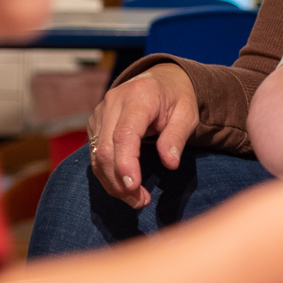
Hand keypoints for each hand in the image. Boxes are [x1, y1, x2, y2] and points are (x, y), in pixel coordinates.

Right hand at [88, 63, 197, 206]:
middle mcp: (114, 102)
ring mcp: (101, 112)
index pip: (124, 134)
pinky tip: (124, 186)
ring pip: (97, 154)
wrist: (161, 80)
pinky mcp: (95, 123)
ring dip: (112, 182)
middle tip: (140, 202)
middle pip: (106, 148)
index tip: (134, 187)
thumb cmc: (176, 98)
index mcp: (139, 96)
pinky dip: (107, 174)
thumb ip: (177, 137)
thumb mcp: (187, 114)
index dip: (125, 163)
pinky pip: (95, 154)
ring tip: (135, 199)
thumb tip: (170, 163)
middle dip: (119, 181)